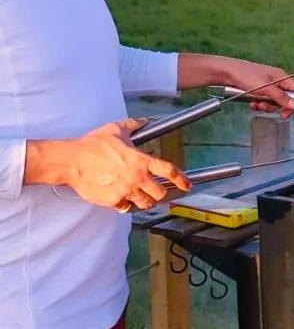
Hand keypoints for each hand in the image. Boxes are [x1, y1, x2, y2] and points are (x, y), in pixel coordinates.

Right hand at [35, 118, 191, 210]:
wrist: (71, 161)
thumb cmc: (91, 146)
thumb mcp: (115, 130)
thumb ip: (133, 125)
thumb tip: (143, 121)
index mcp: (141, 161)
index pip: (169, 171)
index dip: (181, 179)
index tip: (186, 185)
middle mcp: (137, 177)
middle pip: (160, 193)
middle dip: (159, 192)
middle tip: (154, 190)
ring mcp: (126, 191)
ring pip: (145, 204)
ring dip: (144, 201)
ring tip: (138, 194)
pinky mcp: (114, 201)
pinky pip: (126, 208)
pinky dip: (126, 205)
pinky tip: (122, 197)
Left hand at [220, 59, 293, 118]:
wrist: (225, 71)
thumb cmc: (245, 75)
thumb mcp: (265, 88)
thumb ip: (280, 97)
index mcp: (282, 77)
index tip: (286, 113)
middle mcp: (276, 81)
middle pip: (285, 99)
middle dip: (275, 106)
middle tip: (265, 108)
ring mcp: (267, 85)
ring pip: (273, 101)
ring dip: (265, 106)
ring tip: (256, 104)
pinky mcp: (258, 89)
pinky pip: (264, 100)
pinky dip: (258, 104)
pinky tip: (251, 103)